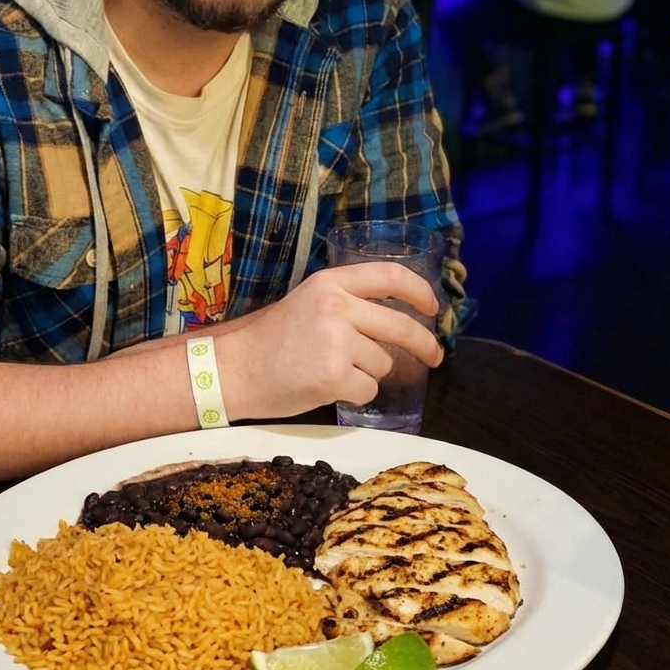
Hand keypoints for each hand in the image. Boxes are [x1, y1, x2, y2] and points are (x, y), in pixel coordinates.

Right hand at [218, 262, 442, 420]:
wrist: (235, 368)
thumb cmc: (272, 339)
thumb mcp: (309, 302)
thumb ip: (348, 303)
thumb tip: (400, 319)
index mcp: (330, 283)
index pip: (389, 275)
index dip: (419, 291)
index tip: (432, 308)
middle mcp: (336, 307)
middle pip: (400, 326)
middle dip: (425, 344)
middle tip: (434, 356)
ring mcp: (336, 342)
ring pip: (384, 363)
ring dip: (369, 373)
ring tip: (333, 370)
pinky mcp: (333, 376)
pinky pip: (368, 389)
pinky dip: (355, 394)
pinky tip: (327, 387)